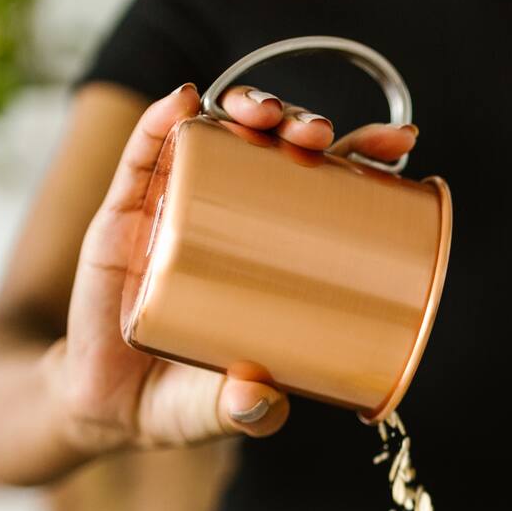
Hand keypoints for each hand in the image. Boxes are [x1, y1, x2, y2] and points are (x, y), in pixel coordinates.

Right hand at [54, 82, 418, 457]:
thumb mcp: (227, 408)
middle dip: (303, 126)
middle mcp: (229, 216)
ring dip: (246, 109)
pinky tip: (185, 100)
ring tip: (262, 116)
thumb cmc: (187, 398)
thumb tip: (259, 400)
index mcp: (275, 250)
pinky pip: (142, 157)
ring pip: (217, 137)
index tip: (400, 142)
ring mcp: (177, 208)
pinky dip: (161, 121)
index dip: (365, 157)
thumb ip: (248, 409)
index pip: (331, 187)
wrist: (111, 405)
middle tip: (318, 136)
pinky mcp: (123, 215)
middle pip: (277, 150)